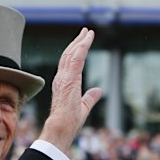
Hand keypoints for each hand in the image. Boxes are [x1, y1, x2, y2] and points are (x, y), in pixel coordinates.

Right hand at [39, 28, 102, 154]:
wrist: (61, 127)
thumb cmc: (69, 122)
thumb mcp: (83, 107)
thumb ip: (90, 97)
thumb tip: (98, 90)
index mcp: (63, 84)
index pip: (69, 64)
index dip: (75, 52)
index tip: (82, 42)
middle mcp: (61, 78)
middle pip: (68, 55)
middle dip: (77, 42)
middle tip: (85, 32)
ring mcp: (64, 78)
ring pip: (71, 54)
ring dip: (80, 42)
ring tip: (88, 32)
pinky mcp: (69, 79)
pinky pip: (76, 58)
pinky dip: (82, 46)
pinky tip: (88, 39)